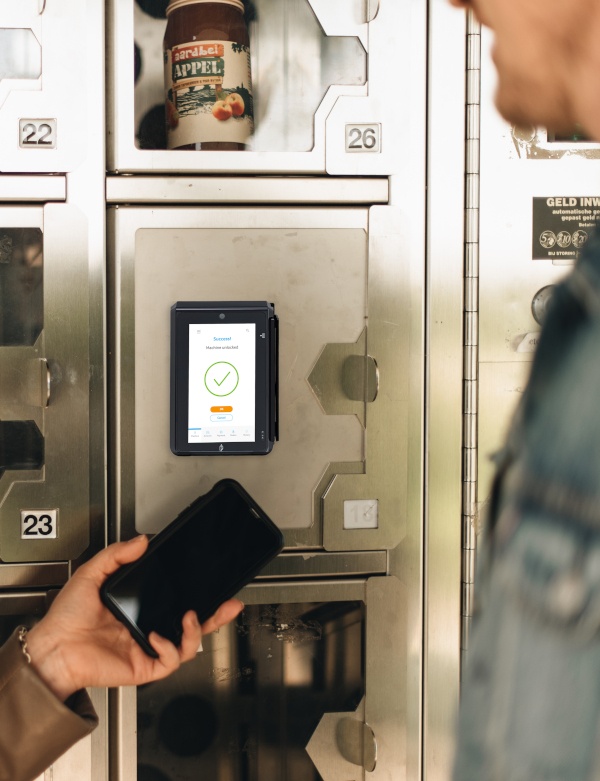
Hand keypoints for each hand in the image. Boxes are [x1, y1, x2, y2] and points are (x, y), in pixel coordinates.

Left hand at [25, 536, 243, 700]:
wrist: (53, 648)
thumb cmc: (66, 618)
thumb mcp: (92, 574)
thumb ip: (117, 554)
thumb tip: (141, 541)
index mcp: (139, 606)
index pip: (176, 599)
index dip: (198, 593)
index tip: (212, 581)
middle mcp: (147, 627)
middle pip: (193, 624)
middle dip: (216, 616)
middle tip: (229, 604)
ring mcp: (148, 647)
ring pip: (189, 645)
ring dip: (197, 630)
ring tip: (191, 616)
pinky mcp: (144, 665)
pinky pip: (170, 660)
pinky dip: (170, 647)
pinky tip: (158, 635)